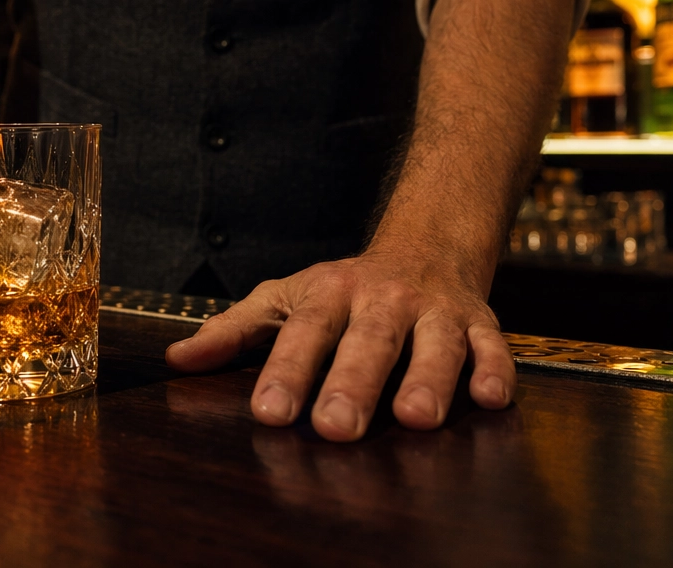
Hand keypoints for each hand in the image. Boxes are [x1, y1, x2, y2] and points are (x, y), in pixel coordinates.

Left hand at [164, 251, 514, 440]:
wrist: (426, 243)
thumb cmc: (345, 288)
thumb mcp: (284, 298)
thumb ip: (233, 333)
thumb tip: (177, 361)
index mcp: (330, 294)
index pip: (304, 333)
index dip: (287, 371)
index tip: (269, 412)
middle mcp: (383, 300)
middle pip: (368, 340)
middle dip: (353, 383)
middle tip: (334, 428)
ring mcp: (434, 312)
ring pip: (434, 344)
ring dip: (428, 379)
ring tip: (415, 419)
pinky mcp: (479, 324)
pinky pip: (492, 346)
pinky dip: (495, 370)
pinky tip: (490, 398)